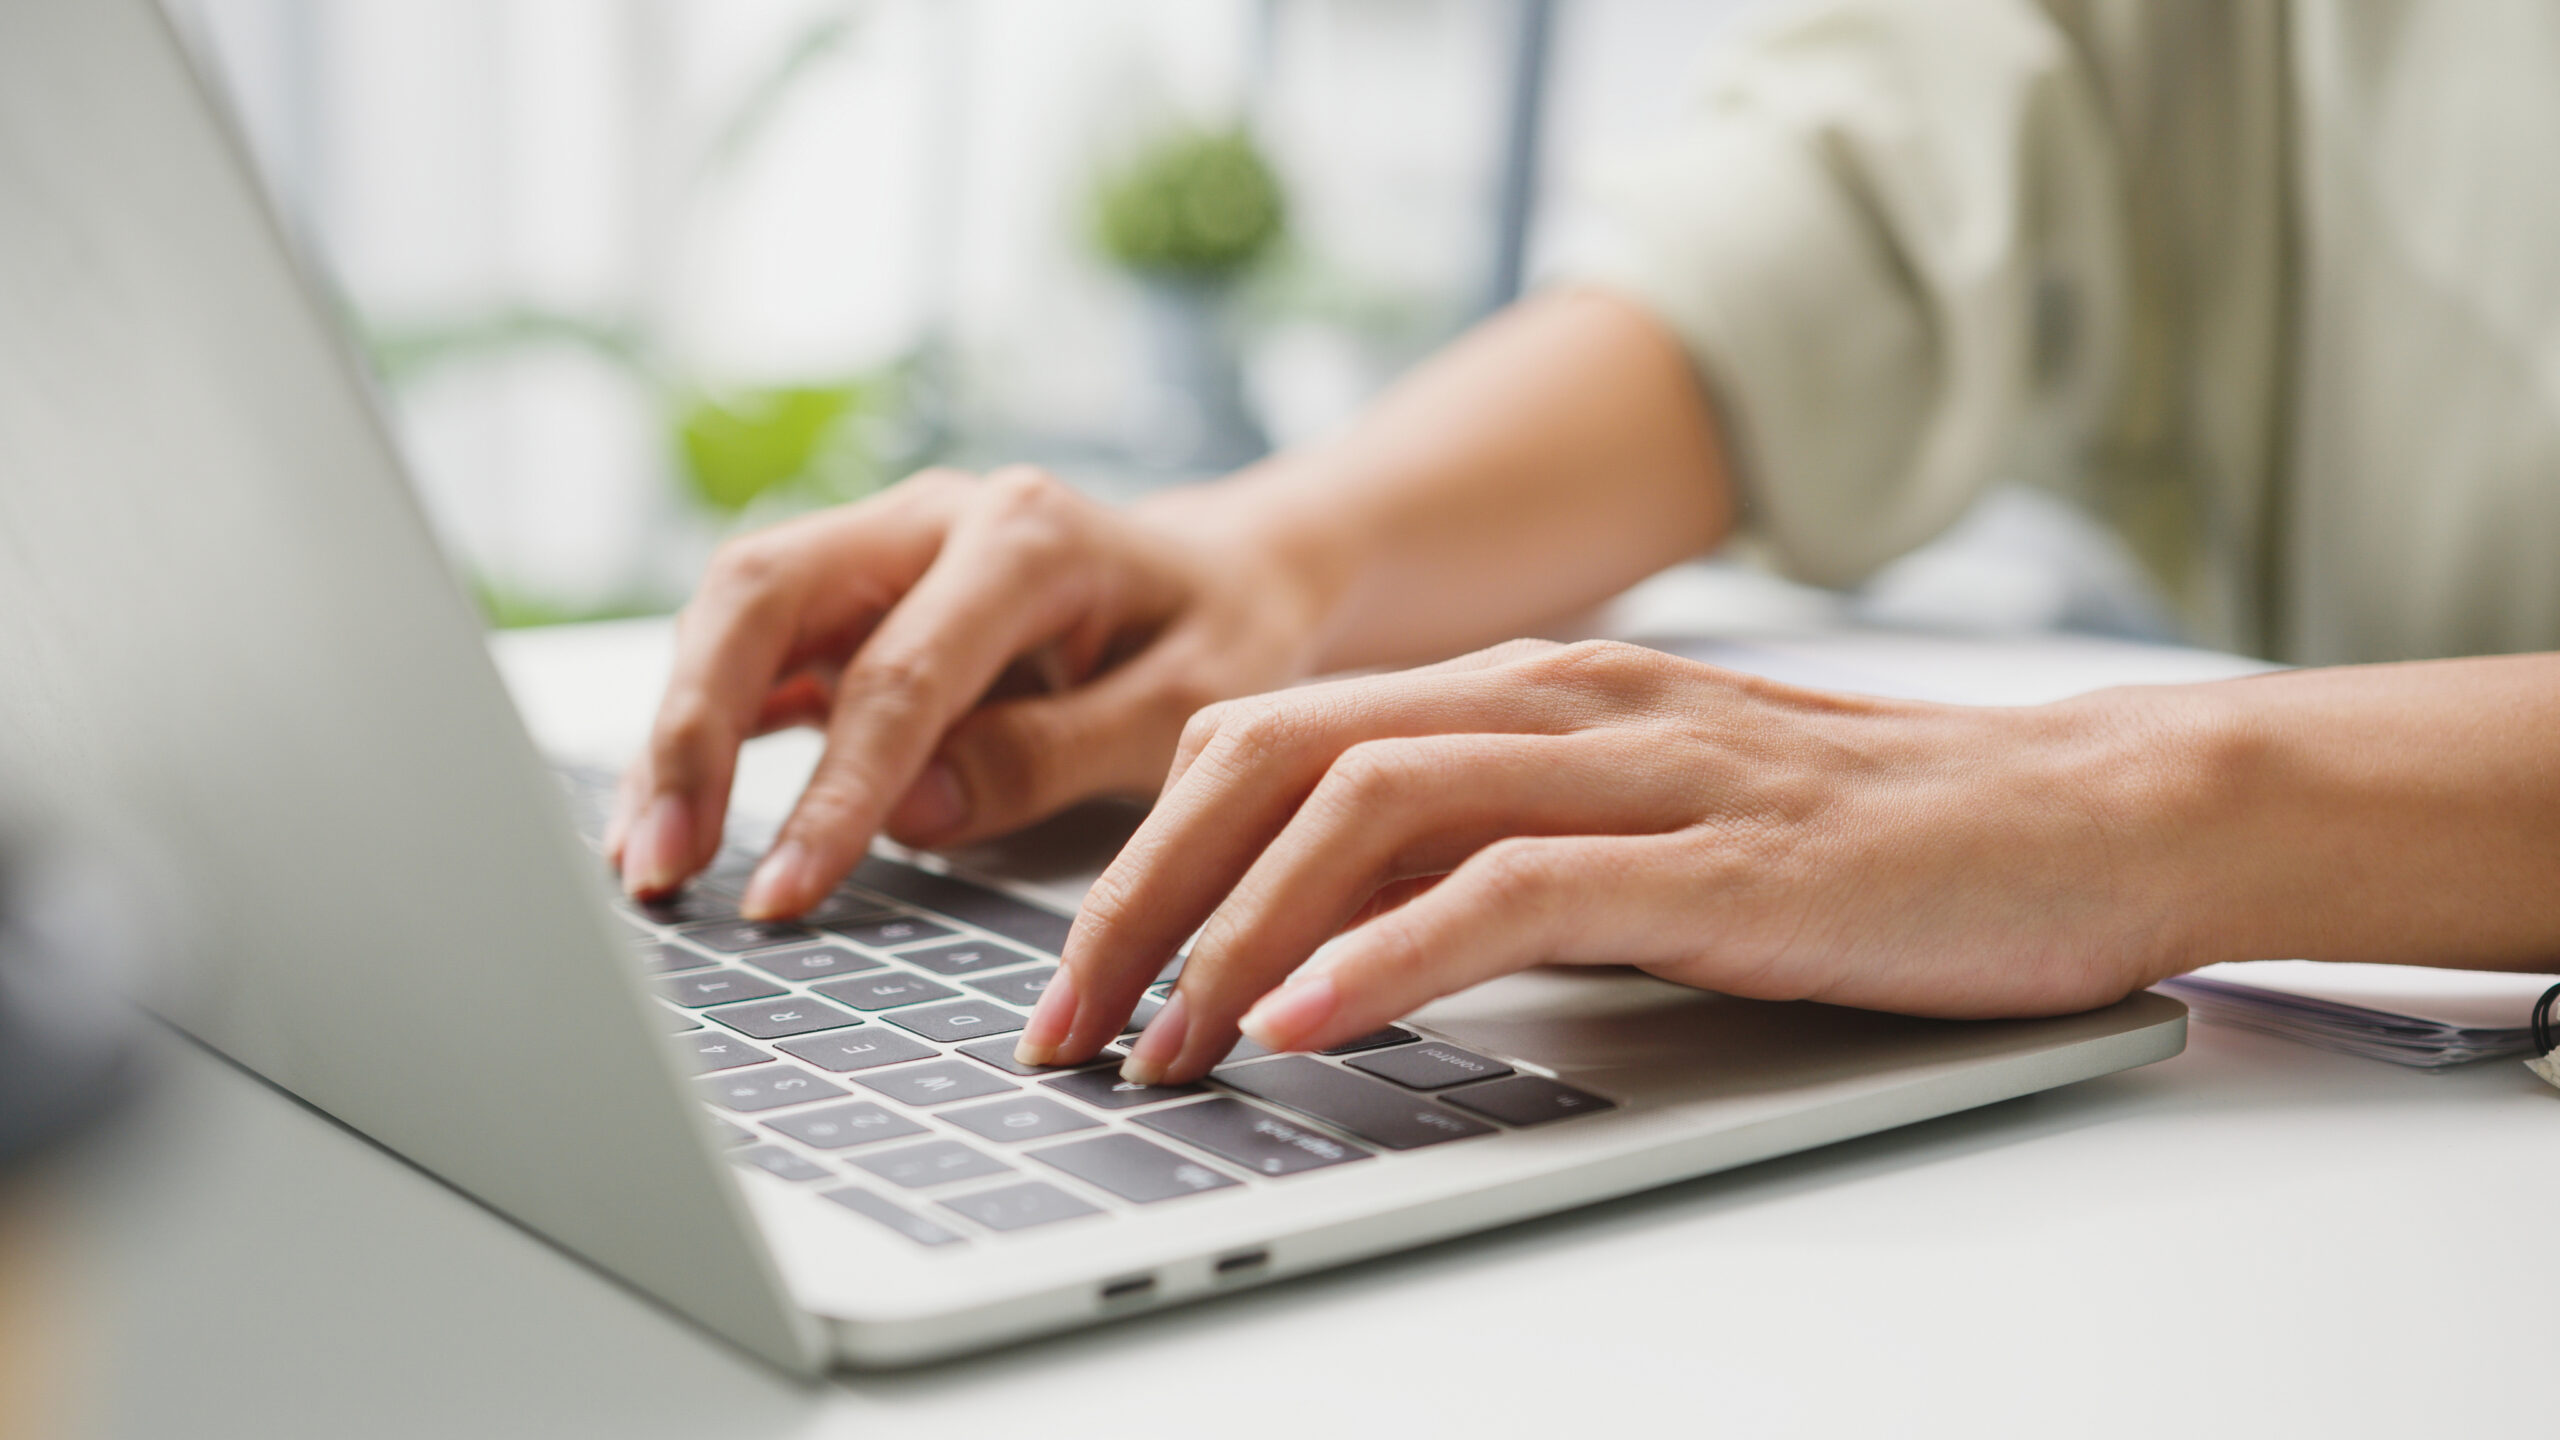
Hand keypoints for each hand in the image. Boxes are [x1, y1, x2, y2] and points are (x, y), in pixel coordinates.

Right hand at [608, 467, 1330, 916]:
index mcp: (1024, 533)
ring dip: (675, 735)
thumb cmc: (1217, 638)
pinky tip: (661, 822)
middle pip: (764, 595)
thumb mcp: (1185, 704)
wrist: (1224, 576)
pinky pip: (748, 651)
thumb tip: (909, 812)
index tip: (784, 893)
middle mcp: (930, 518)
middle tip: (662, 866)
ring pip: (732, 614)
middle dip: (695, 734)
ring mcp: (878, 546)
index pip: (900, 672)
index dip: (835, 792)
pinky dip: (698, 734)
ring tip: (642, 861)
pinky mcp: (850, 595)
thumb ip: (1051, 754)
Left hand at [1016, 639, 2201, 1083]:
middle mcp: (1555, 702)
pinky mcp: (1717, 852)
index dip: (1143, 854)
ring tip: (1160, 1047)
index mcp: (1522, 692)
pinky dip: (1389, 952)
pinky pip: (1510, 885)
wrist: (2082, 813)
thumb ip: (1498, 854)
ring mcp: (1636, 766)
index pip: (1270, 739)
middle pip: (1274, 759)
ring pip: (1365, 808)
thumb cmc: (1856, 842)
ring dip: (1235, 934)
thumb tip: (1338, 951)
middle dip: (1141, 896)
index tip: (1079, 978)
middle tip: (1069, 1031)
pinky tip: (1308, 1023)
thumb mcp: (1638, 827)